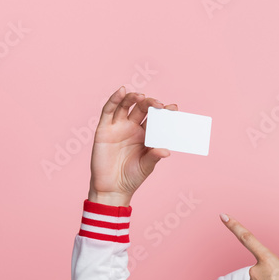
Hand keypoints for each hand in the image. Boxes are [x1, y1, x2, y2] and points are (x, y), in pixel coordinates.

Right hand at [89, 87, 177, 203]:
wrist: (112, 188)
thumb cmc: (132, 177)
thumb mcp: (146, 166)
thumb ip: (154, 156)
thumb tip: (167, 151)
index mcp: (146, 135)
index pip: (156, 119)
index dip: (164, 112)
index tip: (174, 108)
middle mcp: (132, 128)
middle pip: (142, 109)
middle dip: (151, 104)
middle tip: (159, 105)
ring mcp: (118, 126)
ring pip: (126, 106)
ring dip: (134, 98)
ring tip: (142, 96)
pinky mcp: (104, 128)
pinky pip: (109, 110)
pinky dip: (115, 99)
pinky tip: (122, 91)